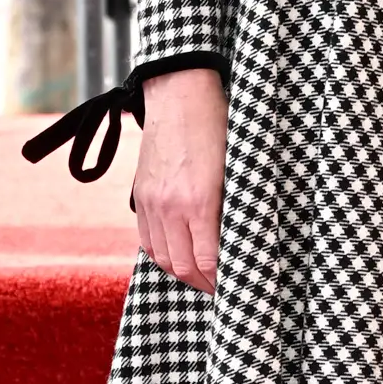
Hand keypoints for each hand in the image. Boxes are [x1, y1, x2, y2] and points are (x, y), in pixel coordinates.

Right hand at [133, 67, 226, 292]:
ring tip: (201, 279)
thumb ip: (234, 206)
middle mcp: (170, 206)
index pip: (208, 260)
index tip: (237, 287)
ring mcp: (151, 202)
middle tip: (221, 290)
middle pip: (182, 266)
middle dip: (203, 284)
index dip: (222, 281)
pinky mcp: (140, 195)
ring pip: (161, 257)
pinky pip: (146, 239)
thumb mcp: (236, 166)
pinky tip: (178, 258)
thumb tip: (241, 240)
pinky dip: (162, 256)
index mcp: (199, 200)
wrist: (179, 93)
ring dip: (181, 274)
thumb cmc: (217, 125)